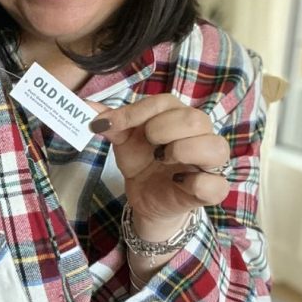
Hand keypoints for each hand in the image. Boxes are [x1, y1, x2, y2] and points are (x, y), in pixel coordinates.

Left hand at [88, 94, 230, 237]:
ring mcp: (209, 163)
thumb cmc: (141, 162)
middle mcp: (200, 134)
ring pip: (215, 147)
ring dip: (184, 151)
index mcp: (178, 116)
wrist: (145, 197)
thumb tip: (85, 105)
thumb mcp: (123, 141)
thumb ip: (111, 122)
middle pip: (194, 118)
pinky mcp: (211, 190)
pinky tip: (177, 182)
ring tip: (162, 160)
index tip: (109, 124)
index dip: (135, 112)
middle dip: (163, 128)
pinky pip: (217, 184)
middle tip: (148, 143)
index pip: (165, 103)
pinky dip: (197, 183)